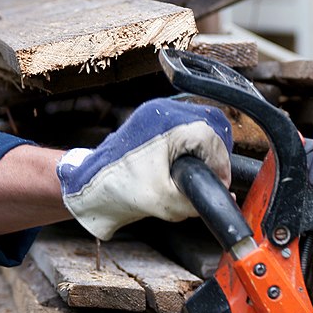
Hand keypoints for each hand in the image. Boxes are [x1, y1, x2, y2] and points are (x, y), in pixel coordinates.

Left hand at [56, 98, 232, 239]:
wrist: (88, 184)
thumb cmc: (117, 188)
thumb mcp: (165, 202)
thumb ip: (199, 201)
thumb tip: (225, 196)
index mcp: (169, 124)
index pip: (214, 139)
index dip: (220, 165)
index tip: (218, 184)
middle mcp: (165, 110)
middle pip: (212, 126)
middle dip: (216, 154)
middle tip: (210, 177)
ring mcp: (159, 111)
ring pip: (202, 124)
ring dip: (205, 148)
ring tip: (198, 171)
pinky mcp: (155, 118)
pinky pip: (187, 126)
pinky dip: (193, 145)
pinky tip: (184, 163)